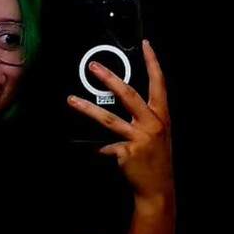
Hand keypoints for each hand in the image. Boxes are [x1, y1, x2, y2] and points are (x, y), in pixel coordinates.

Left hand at [68, 39, 172, 204]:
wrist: (157, 188)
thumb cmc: (156, 159)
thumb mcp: (157, 134)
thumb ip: (144, 117)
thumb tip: (123, 101)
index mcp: (161, 115)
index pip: (159, 83)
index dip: (153, 62)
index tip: (146, 44)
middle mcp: (152, 124)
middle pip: (129, 95)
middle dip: (110, 79)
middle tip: (93, 67)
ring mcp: (140, 138)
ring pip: (109, 119)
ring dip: (88, 109)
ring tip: (71, 100)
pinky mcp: (127, 152)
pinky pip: (106, 146)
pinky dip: (98, 148)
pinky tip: (93, 149)